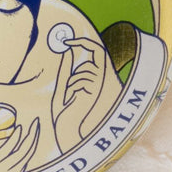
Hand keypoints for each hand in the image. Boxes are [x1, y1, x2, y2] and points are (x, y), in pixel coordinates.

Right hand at [0, 118, 40, 171]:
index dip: (16, 136)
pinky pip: (23, 167)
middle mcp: (4, 170)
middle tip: (36, 122)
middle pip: (23, 151)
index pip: (9, 147)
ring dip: (32, 145)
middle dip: (31, 136)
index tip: (21, 126)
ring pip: (26, 159)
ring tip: (36, 132)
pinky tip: (29, 149)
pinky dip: (28, 156)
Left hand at [51, 37, 107, 151]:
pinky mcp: (100, 92)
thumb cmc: (65, 111)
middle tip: (67, 41)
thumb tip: (68, 50)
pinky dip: (73, 86)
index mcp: (99, 80)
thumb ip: (67, 69)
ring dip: (73, 79)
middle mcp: (106, 83)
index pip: (99, 55)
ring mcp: (105, 87)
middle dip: (84, 42)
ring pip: (86, 68)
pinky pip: (82, 78)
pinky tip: (73, 99)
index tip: (68, 41)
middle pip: (100, 52)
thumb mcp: (65, 86)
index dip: (86, 43)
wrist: (67, 130)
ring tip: (70, 96)